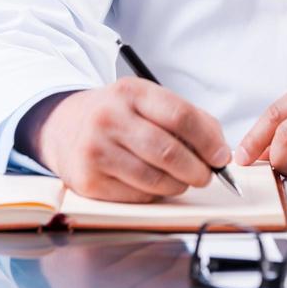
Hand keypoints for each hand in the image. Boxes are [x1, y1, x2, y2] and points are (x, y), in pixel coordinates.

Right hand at [16, 79, 230, 202]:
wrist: (64, 127)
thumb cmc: (118, 115)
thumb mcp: (148, 102)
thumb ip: (188, 119)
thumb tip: (219, 151)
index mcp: (131, 91)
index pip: (180, 116)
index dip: (207, 140)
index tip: (221, 156)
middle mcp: (109, 118)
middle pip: (168, 151)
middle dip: (197, 169)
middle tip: (207, 175)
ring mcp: (95, 149)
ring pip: (154, 178)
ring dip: (179, 185)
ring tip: (183, 180)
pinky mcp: (88, 180)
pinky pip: (137, 195)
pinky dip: (155, 194)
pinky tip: (154, 184)